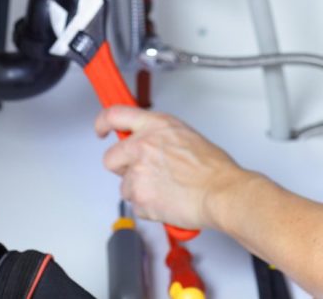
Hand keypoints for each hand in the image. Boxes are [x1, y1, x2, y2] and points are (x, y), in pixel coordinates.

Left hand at [95, 106, 248, 229]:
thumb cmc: (213, 169)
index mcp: (156, 126)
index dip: (103, 122)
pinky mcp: (139, 196)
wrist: (221, 193)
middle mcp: (143, 145)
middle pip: (110, 157)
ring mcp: (139, 171)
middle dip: (122, 168)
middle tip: (142, 173)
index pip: (115, 115)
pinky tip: (167, 201)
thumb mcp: (185, 136)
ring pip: (124, 186)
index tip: (101, 129)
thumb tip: (152, 143)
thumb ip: (160, 136)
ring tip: (165, 189)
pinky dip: (149, 207)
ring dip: (140, 190)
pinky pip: (136, 205)